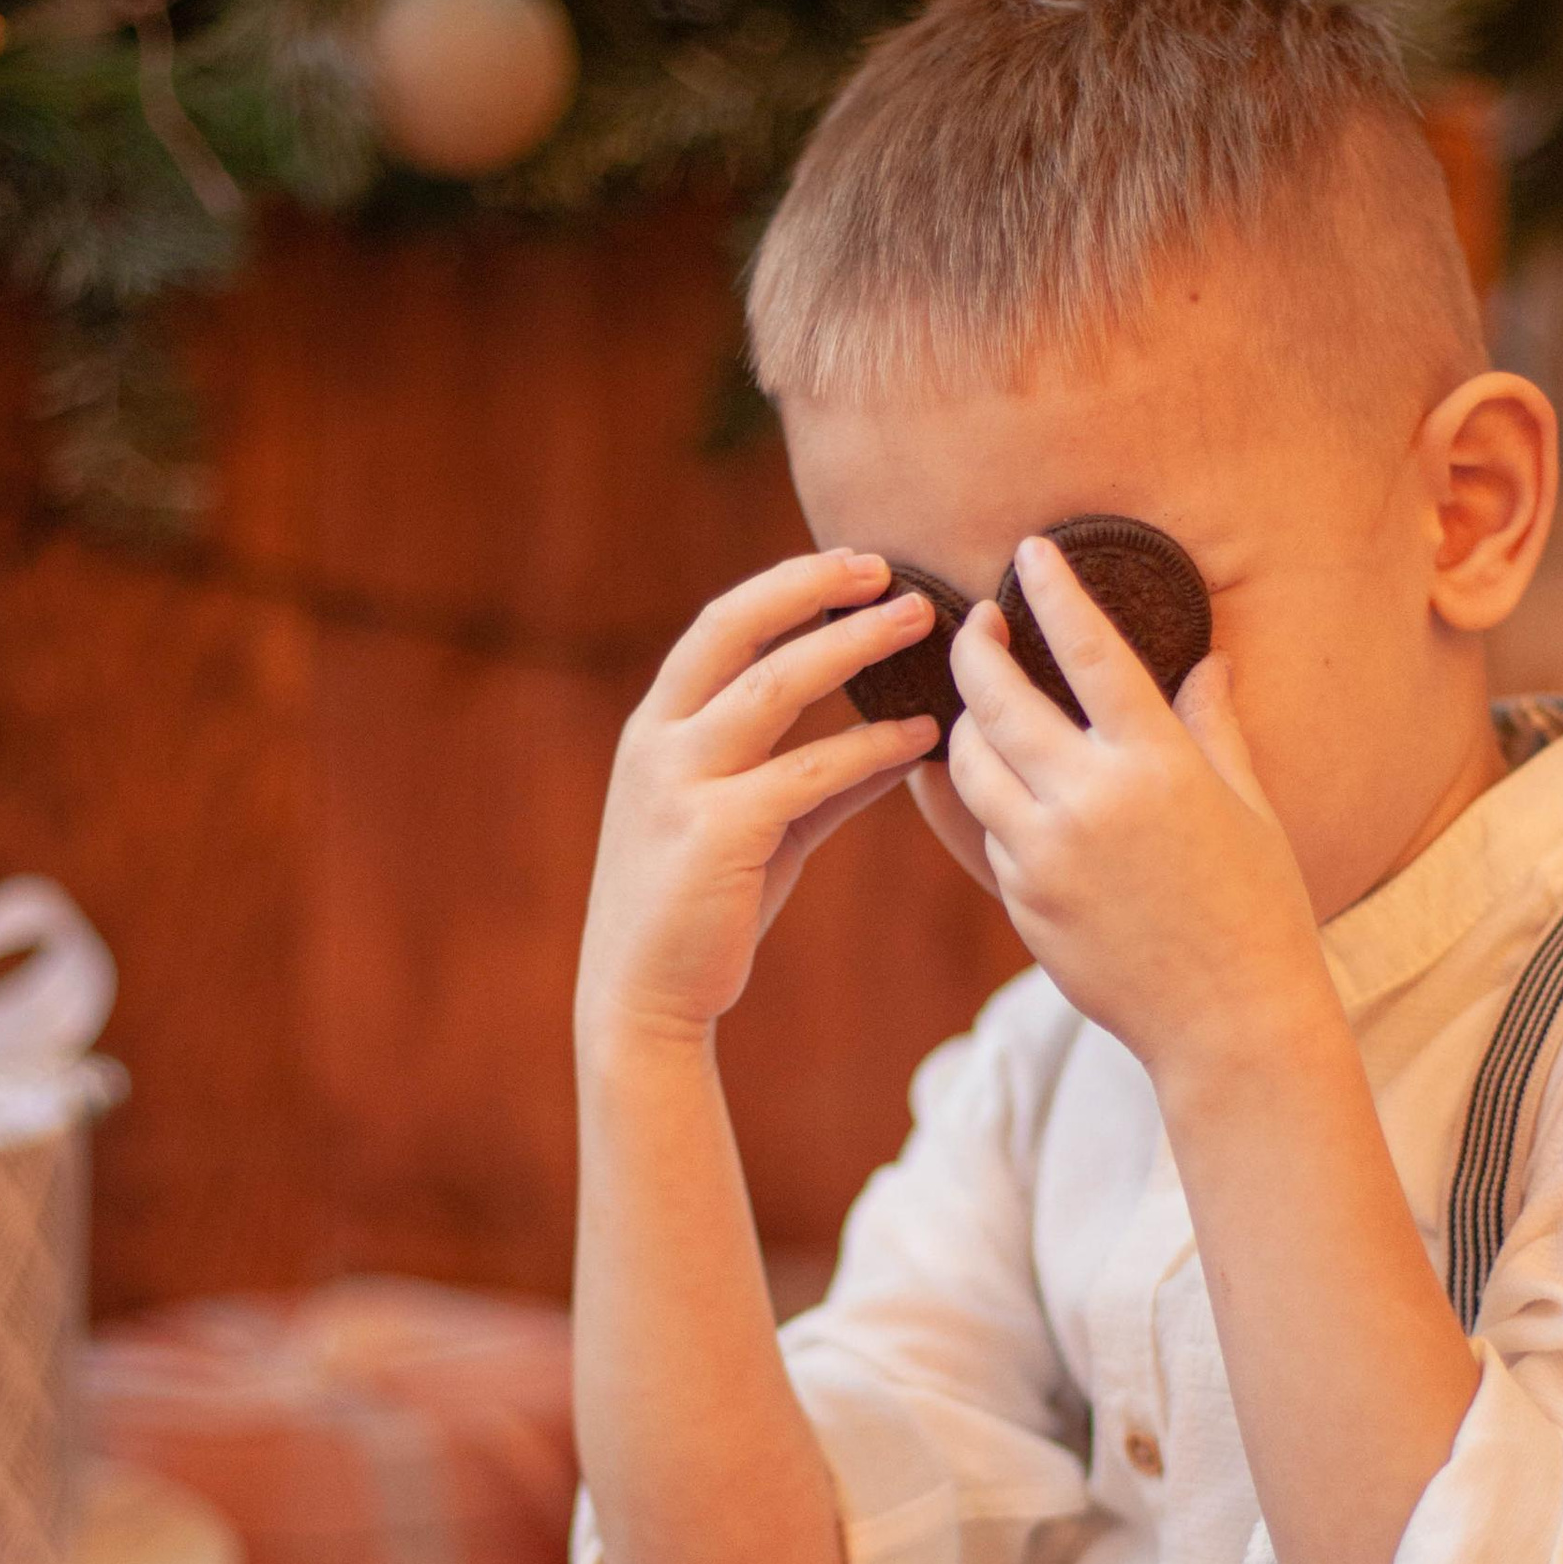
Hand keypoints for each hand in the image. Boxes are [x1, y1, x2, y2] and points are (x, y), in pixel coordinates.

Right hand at [578, 549, 939, 1049]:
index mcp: (657, 729)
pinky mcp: (716, 833)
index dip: (788, 586)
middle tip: (890, 570)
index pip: (720, 625)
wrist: (644, 1000)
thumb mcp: (755, 832)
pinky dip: (869, 747)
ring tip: (918, 623)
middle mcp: (658, 742)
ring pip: (774, 686)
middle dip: (812, 588)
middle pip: (735, 628)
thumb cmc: (701, 915)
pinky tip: (917, 736)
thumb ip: (816, 784)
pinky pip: (807, 772)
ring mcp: (680, 784)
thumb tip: (896, 744)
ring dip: (852, 645)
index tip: (855, 564)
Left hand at [946, 536, 1330, 1082]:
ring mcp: (1045, 854)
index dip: (1053, 591)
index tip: (1028, 553)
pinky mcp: (1021, 899)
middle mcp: (1089, 800)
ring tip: (981, 704)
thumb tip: (1207, 662)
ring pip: (968, 763)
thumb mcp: (1247, 806)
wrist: (1228, 1020)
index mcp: (1155, 763)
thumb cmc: (1256, 909)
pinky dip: (991, 800)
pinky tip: (1007, 788)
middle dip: (975, 645)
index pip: (1088, 650)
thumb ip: (1212, 726)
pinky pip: (986, 830)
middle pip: (997, 697)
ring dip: (966, 723)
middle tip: (977, 621)